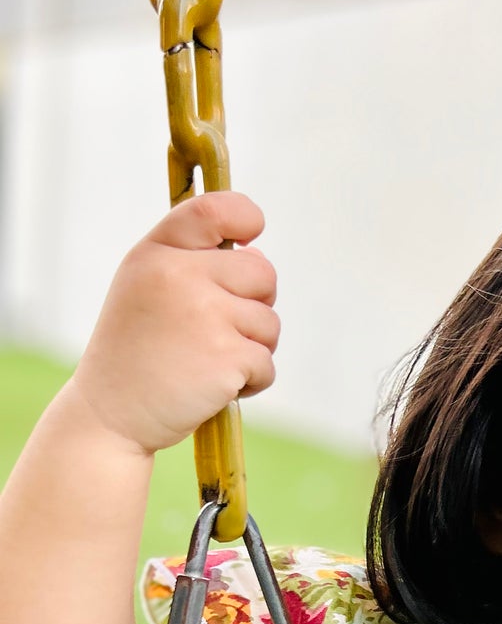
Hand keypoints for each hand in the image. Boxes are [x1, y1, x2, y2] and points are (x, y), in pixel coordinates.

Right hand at [72, 192, 279, 454]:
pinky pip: (267, 363)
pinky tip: (214, 388)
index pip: (214, 209)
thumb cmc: (136, 352)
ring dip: (252, 348)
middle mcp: (179, 276)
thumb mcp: (146, 289)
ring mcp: (205, 315)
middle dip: (255, 302)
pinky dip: (251, 381)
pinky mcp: (226, 356)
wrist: (111, 414)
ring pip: (269, 322)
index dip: (245, 216)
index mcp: (157, 253)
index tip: (251, 235)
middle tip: (221, 329)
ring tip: (207, 362)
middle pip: (262, 271)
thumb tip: (256, 250)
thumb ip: (192, 263)